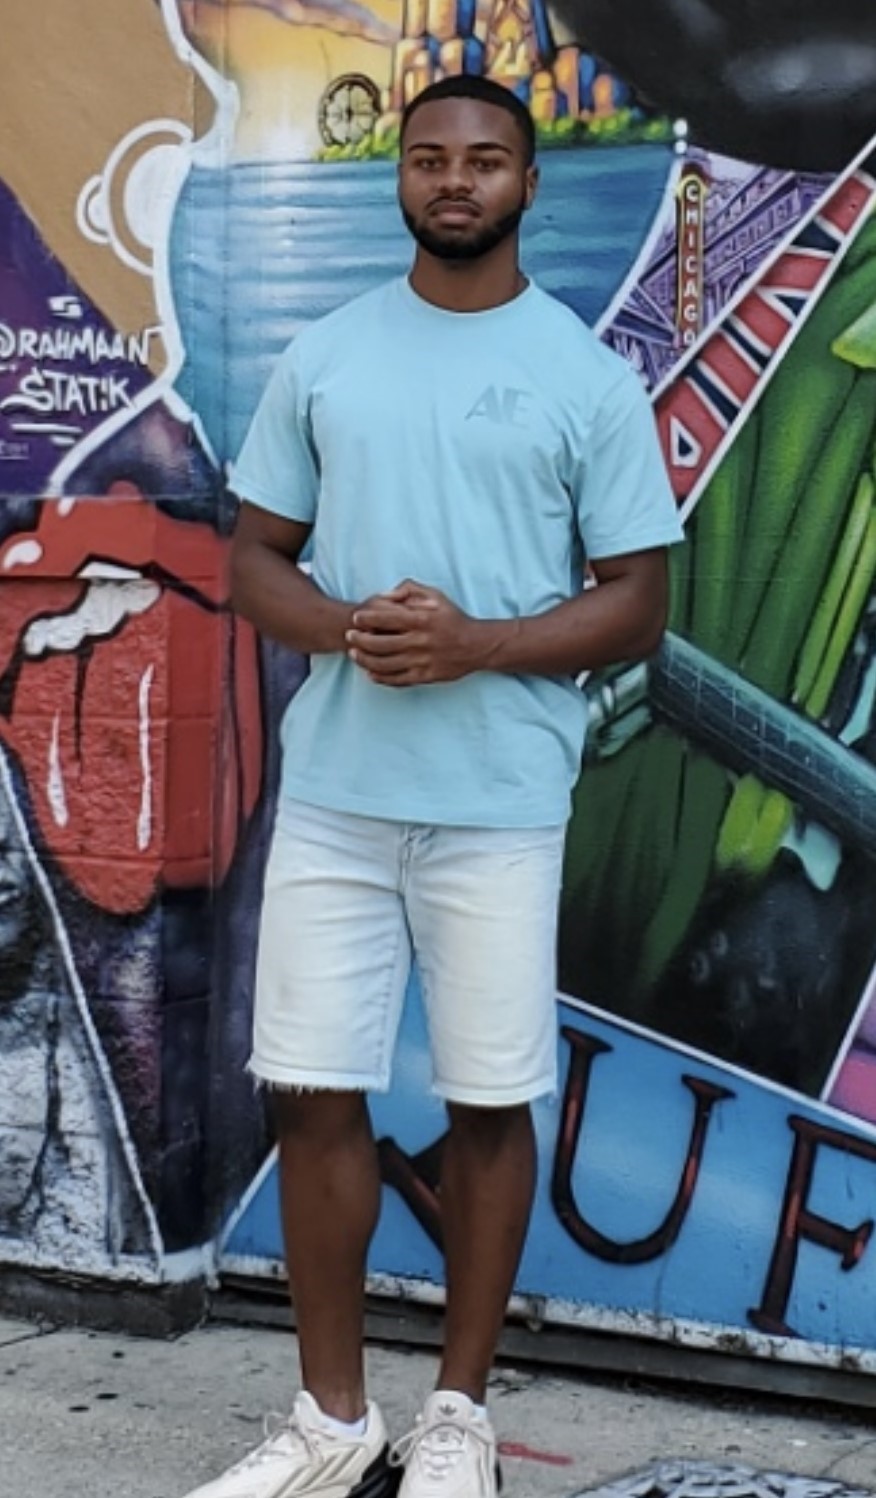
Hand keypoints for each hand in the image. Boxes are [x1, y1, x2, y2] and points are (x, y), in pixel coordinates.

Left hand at [346, 580, 483, 686]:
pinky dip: (380, 678)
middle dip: (360, 639)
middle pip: (380, 643)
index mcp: (421, 620)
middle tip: (349, 636)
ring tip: (354, 654)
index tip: (356, 617)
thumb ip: (410, 589)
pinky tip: (370, 672)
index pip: (386, 617)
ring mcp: (421, 661)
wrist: (477, 645)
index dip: (366, 617)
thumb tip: (386, 594)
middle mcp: (420, 641)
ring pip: (384, 664)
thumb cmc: (453, 618)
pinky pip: (397, 680)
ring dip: (365, 660)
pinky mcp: (425, 677)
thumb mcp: (436, 595)